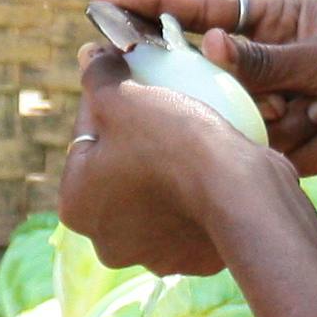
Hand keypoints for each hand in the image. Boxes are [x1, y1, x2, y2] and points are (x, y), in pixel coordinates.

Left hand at [56, 50, 263, 277]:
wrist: (241, 194)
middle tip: (165, 109)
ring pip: (154, 194)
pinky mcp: (192, 261)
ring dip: (166, 169)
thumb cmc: (172, 143)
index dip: (111, 102)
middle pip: (117, 170)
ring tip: (192, 134)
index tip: (135, 82)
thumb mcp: (125, 96)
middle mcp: (105, 242)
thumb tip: (87, 55)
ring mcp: (151, 256)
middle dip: (136, 141)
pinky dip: (196, 193)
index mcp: (75, 205)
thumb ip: (98, 76)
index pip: (86, 137)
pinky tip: (213, 165)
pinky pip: (190, 214)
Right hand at [91, 0, 316, 175]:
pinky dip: (302, 146)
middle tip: (286, 99)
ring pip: (239, 116)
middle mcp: (270, 58)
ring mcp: (280, 100)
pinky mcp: (292, 141)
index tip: (104, 3)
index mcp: (278, 18)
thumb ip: (265, 58)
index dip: (153, 5)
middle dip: (240, 92)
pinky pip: (266, 147)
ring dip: (287, 122)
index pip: (202, 7)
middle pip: (214, 74)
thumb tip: (207, 44)